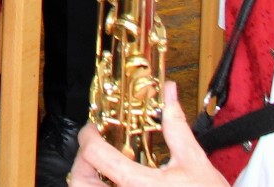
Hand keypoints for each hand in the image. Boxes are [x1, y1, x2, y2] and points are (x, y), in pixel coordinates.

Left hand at [70, 82, 229, 186]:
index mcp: (139, 185)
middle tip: (95, 151)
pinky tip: (116, 184)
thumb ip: (176, 127)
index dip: (89, 136)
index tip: (95, 128)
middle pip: (79, 182)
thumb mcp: (194, 161)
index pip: (95, 155)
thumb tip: (169, 95)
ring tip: (104, 170)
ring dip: (90, 180)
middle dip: (82, 164)